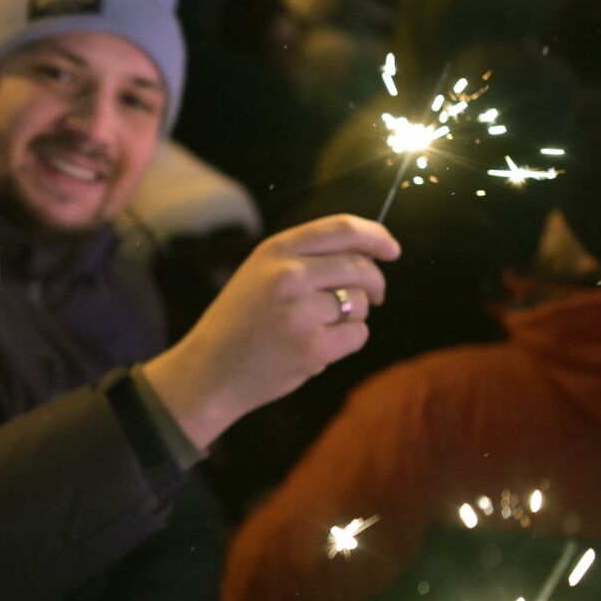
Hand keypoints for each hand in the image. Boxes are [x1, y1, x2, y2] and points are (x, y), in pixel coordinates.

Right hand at [142, 214, 399, 449]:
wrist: (208, 371)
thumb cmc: (240, 322)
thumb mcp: (259, 274)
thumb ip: (305, 257)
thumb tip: (370, 253)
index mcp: (275, 250)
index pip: (342, 229)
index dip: (376, 236)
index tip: (392, 249)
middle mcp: (288, 275)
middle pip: (360, 267)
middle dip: (376, 283)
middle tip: (375, 296)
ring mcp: (300, 312)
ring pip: (361, 303)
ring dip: (355, 315)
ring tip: (322, 327)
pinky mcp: (312, 347)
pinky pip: (357, 335)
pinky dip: (348, 342)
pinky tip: (320, 347)